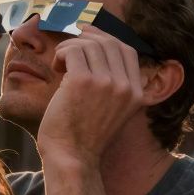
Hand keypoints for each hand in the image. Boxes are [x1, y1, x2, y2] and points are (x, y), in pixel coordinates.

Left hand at [37, 26, 144, 166]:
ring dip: (70, 48)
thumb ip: (112, 85)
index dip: (107, 38)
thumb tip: (97, 49)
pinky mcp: (83, 81)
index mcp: (137, 93)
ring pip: (89, 44)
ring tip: (60, 63)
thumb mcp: (111, 110)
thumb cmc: (83, 136)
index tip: (89, 36)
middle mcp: (126, 86)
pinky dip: (62, 54)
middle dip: (86, 38)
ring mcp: (106, 83)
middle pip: (109, 43)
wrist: (71, 158)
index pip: (127, 50)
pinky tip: (56, 68)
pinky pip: (72, 51)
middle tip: (69, 44)